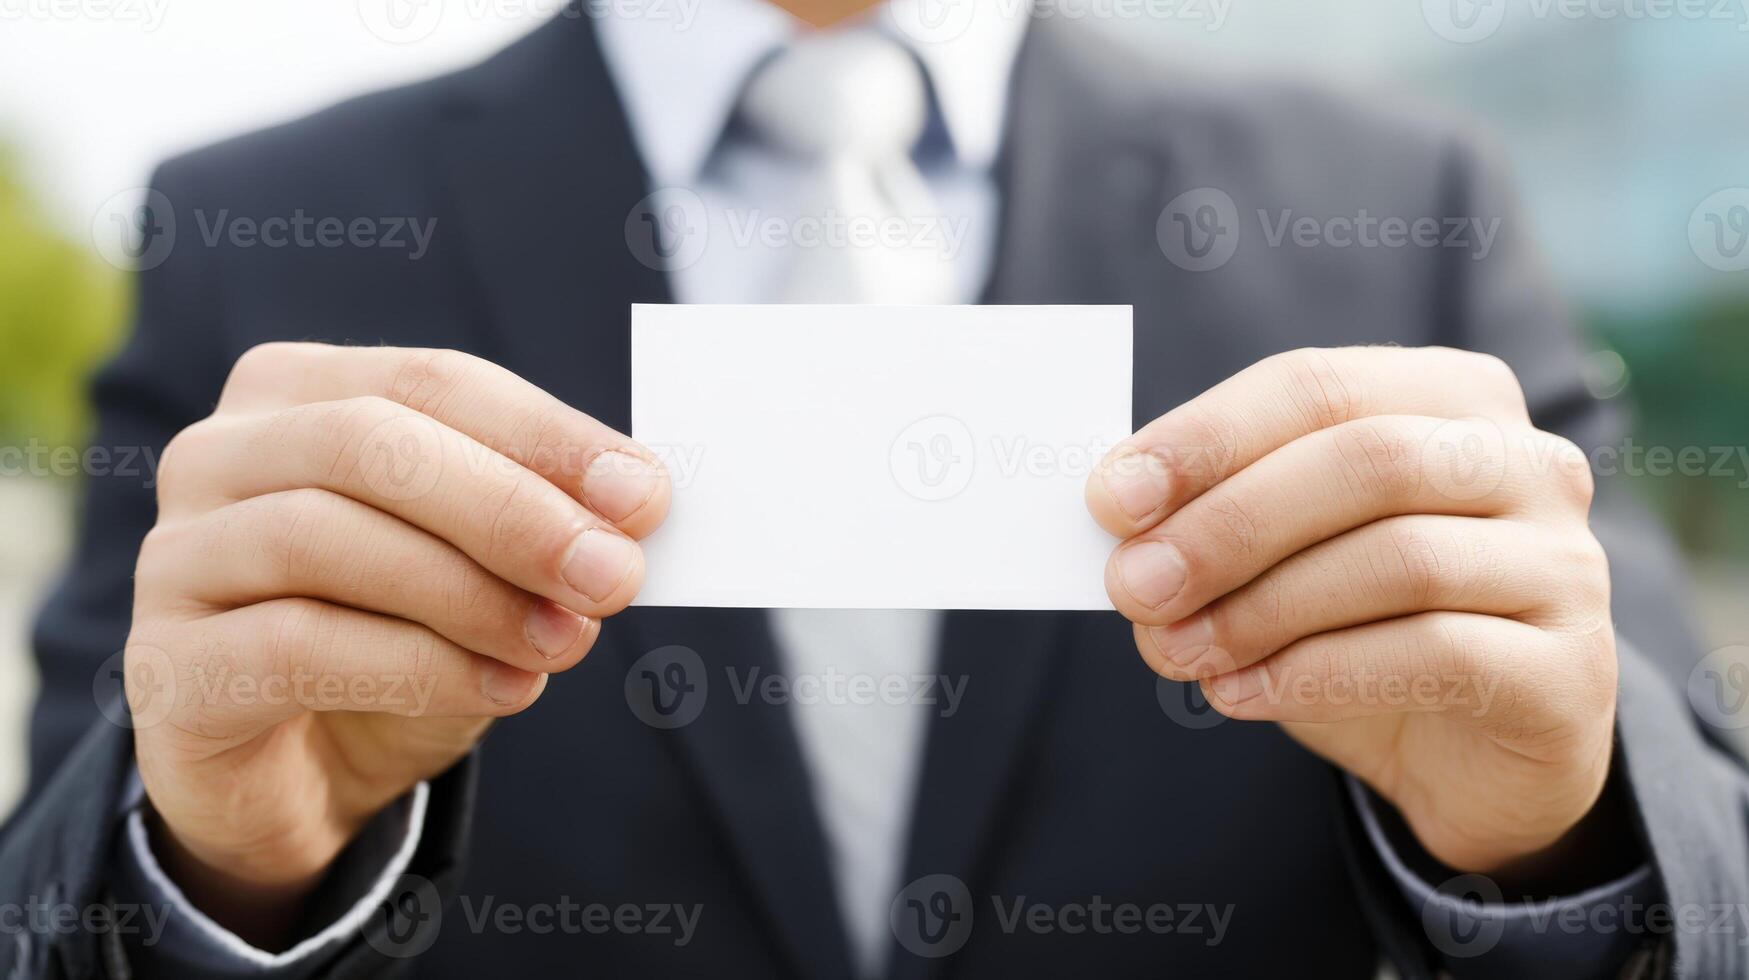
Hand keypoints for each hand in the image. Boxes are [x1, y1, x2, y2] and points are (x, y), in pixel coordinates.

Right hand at [125, 343, 668, 942]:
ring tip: (567, 642)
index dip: (546, 434)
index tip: (644, 497)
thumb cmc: (399, 638)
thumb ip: (544, 525)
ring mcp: (177, 556)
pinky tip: (504, 689)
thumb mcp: (481, 568)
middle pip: (372, 443)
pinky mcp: (169, 664)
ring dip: (472, 593)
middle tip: (614, 574)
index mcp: (299, 392)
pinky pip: (296, 644)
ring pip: (325, 536)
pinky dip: (420, 666)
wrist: (301, 772)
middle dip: (511, 508)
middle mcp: (219, 453)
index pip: (435, 382)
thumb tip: (638, 505)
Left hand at [1086, 347, 1615, 877]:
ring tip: (1175, 650)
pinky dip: (1316, 674)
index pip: (1318, 386)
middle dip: (1228, 524)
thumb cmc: (1361, 629)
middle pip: (1363, 463)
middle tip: (1133, 585)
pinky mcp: (1572, 667)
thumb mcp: (1283, 559)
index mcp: (1450, 397)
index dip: (1209, 437)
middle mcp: (1525, 462)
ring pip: (1398, 559)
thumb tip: (1119, 518)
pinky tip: (1238, 694)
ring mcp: (1565, 562)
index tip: (1112, 497)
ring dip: (1261, 608)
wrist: (1470, 758)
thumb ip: (1215, 522)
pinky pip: (1435, 653)